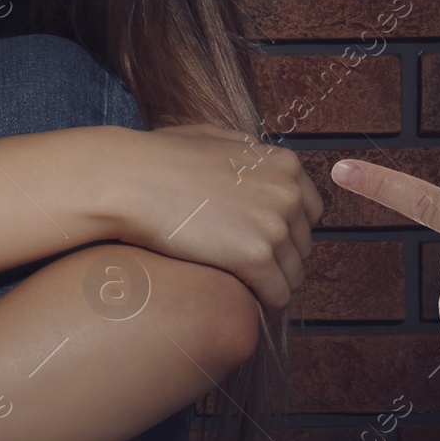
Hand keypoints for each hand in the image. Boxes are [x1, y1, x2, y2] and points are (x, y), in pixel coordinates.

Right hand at [108, 123, 323, 312]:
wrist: (129, 180)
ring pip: (293, 274)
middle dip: (280, 258)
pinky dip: (265, 303)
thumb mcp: (211, 136)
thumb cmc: (158, 158)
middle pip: (302, 245)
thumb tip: (253, 153)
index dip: (287, 230)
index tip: (264, 242)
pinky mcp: (255, 257)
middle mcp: (287, 193)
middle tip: (249, 269)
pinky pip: (276, 295)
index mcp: (284, 165)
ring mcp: (274, 226)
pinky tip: (246, 303)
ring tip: (246, 289)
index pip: (310, 212)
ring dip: (272, 284)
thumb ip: (243, 147)